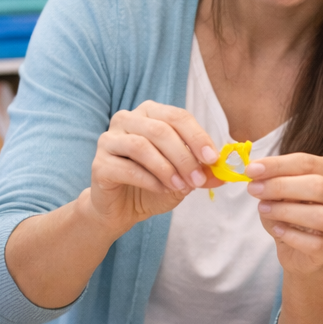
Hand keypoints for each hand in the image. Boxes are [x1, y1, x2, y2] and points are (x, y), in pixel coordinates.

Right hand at [88, 101, 220, 227]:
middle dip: (184, 156)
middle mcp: (126, 120)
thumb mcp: (183, 178)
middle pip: (160, 129)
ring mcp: (108, 140)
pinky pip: (127, 168)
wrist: (121, 209)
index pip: (177, 116)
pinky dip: (149, 180)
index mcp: (149, 114)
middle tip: (198, 179)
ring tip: (181, 186)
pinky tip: (161, 190)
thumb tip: (223, 173)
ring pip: (141, 146)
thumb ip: (201, 172)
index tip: (212, 158)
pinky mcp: (99, 164)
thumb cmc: (153, 186)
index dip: (197, 136)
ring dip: (167, 168)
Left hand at [246, 153, 322, 277]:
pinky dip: (292, 235)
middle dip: (282, 186)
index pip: (309, 163)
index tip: (252, 169)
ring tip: (263, 209)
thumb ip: (273, 182)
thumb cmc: (292, 216)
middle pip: (319, 186)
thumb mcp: (281, 194)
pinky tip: (277, 230)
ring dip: (286, 211)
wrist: (301, 253)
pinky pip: (315, 243)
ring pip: (321, 215)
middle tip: (254, 189)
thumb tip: (256, 173)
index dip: (279, 164)